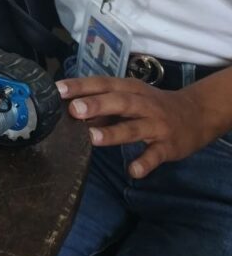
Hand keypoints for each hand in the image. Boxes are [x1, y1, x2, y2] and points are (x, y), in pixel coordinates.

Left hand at [57, 76, 211, 177]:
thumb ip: (103, 106)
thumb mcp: (130, 99)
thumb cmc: (152, 106)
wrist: (196, 114)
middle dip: (96, 105)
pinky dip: (145, 162)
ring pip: (134, 127)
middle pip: (119, 102)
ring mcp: (157, 125)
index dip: (81, 86)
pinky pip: (155, 155)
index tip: (58, 89)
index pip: (103, 84)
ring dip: (113, 132)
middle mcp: (143, 104)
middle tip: (74, 110)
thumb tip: (69, 111)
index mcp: (130, 89)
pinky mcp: (168, 145)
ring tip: (92, 138)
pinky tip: (133, 171)